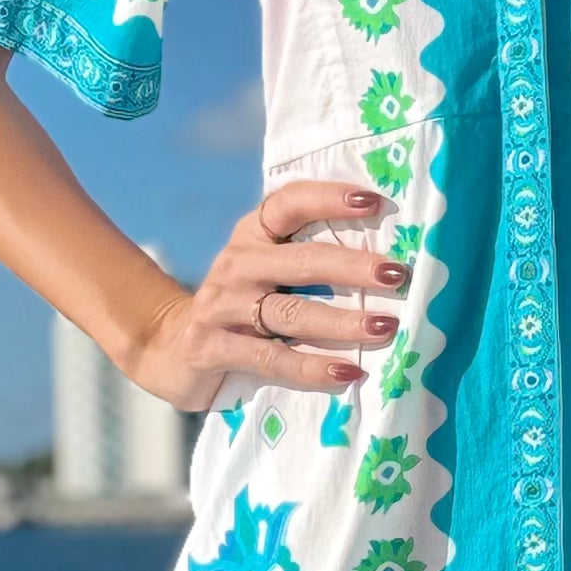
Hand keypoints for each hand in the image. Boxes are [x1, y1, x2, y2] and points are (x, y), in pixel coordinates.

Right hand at [123, 181, 406, 410]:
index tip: (375, 202)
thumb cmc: (242, 308)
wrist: (172, 349)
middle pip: (301, 260)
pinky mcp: (212, 348)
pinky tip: (349, 372)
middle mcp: (236, 264)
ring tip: (385, 327)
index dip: (330, 198)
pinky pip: (272, 358)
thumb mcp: (267, 275)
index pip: (288, 203)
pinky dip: (313, 367)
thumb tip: (387, 265)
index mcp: (252, 236)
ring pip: (290, 312)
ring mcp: (221, 306)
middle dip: (353, 267)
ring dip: (342, 321)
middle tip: (397, 274)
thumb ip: (309, 263)